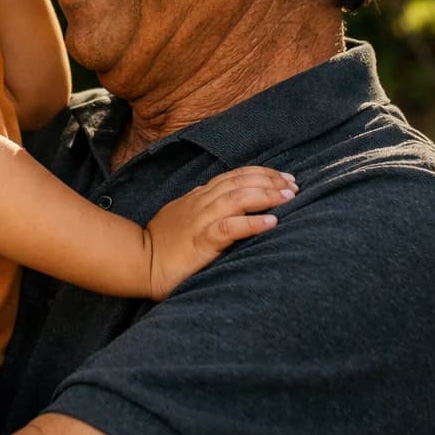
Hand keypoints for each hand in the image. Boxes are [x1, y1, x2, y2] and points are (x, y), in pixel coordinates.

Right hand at [144, 167, 296, 299]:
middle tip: (294, 185)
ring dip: (266, 195)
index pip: (235, 176)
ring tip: (289, 197)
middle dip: (270, 181)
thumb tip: (211, 192)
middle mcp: (202, 202)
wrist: (140, 261)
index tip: (284, 178)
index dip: (261, 173)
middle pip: (240, 182)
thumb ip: (198, 203)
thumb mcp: (182, 214)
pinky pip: (229, 228)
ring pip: (237, 198)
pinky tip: (271, 222)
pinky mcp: (201, 242)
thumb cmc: (162, 241)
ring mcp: (201, 220)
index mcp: (199, 196)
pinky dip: (252, 223)